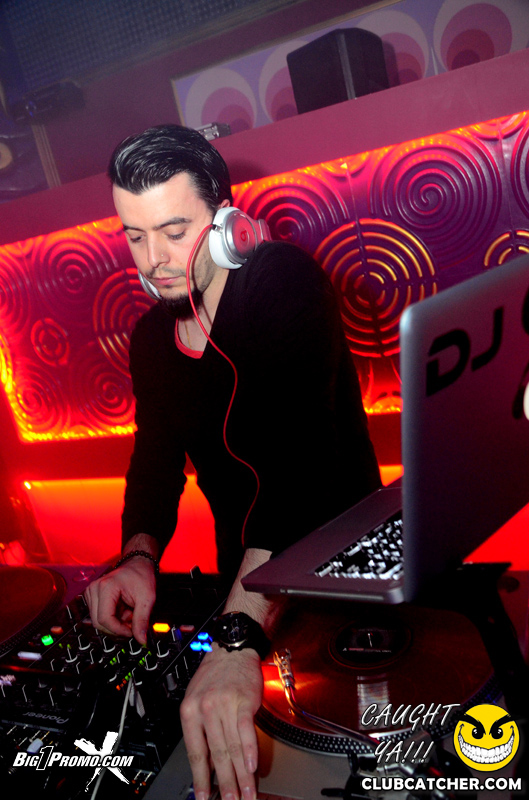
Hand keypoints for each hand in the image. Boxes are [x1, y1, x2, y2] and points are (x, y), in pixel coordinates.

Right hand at [84, 557, 155, 643]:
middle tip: (132, 623)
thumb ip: (142, 620)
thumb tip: (141, 640)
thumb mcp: (147, 598)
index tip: (131, 632)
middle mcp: (94, 589)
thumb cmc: (141, 576)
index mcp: (106, 587)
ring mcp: (91, 593)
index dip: (118, 630)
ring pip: (99, 622)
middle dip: (117, 628)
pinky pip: (99, 617)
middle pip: (99, 623)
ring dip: (115, 623)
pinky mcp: (93, 598)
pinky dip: (112, 619)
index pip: (104, 619)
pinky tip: (123, 610)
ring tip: (129, 612)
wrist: (138, 564)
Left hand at [180, 644, 262, 799]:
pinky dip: (250, 751)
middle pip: (216, 754)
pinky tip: (252, 767)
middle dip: (224, 784)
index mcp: (189, 711)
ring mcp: (224, 704)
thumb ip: (202, 730)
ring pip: (232, 747)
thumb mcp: (198, 699)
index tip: (204, 798)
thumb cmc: (215, 675)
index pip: (195, 753)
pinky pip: (246, 730)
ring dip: (240, 775)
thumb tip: (210, 764)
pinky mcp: (244, 700)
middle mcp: (205, 708)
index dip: (200, 779)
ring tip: (245, 793)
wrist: (232, 648)